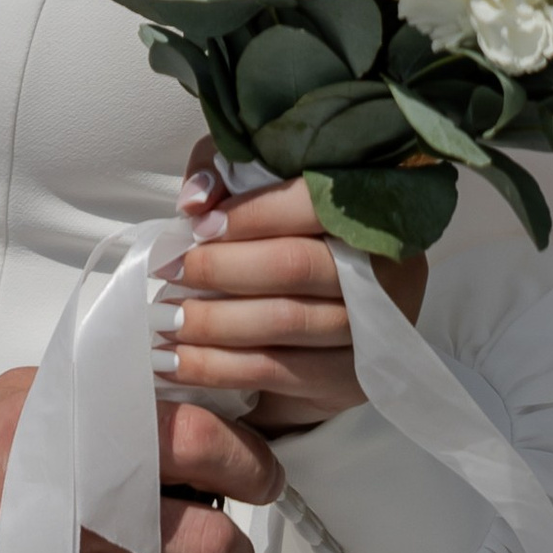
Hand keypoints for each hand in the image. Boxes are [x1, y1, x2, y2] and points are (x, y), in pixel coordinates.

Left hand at [165, 143, 427, 430]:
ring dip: (214, 322)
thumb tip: (195, 201)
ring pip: (285, 321)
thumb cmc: (284, 234)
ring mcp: (375, 330)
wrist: (321, 312)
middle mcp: (389, 269)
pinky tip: (177, 361)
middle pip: (296, 265)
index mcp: (375, 210)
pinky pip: (277, 371)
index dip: (254, 213)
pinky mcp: (351, 378)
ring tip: (163, 318)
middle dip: (222, 269)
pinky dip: (219, 367)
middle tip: (170, 272)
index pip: (316, 204)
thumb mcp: (256, 187)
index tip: (198, 226)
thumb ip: (224, 174)